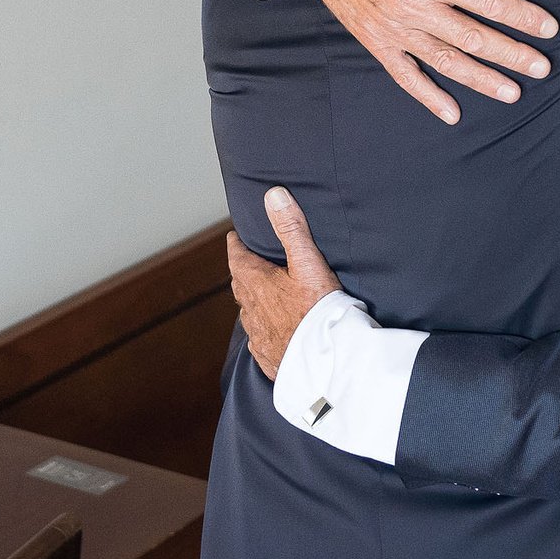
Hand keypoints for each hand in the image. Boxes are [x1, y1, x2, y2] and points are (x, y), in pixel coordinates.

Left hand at [227, 187, 341, 380]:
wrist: (324, 363)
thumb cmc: (318, 312)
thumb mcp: (308, 264)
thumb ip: (292, 229)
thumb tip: (273, 195)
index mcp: (255, 283)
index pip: (236, 256)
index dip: (236, 244)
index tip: (235, 236)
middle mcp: (249, 310)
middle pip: (241, 284)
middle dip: (244, 271)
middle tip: (250, 261)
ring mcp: (257, 335)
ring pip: (249, 313)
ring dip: (254, 302)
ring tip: (265, 296)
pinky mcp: (267, 356)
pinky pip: (260, 339)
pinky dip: (265, 330)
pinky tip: (274, 331)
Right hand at [271, 0, 559, 124]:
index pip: (487, 1)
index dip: (521, 16)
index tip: (548, 29)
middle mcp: (416, 6)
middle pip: (474, 37)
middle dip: (512, 55)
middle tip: (542, 68)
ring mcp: (396, 29)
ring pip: (446, 61)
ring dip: (481, 79)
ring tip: (512, 92)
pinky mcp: (378, 43)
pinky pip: (406, 76)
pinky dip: (429, 96)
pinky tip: (452, 113)